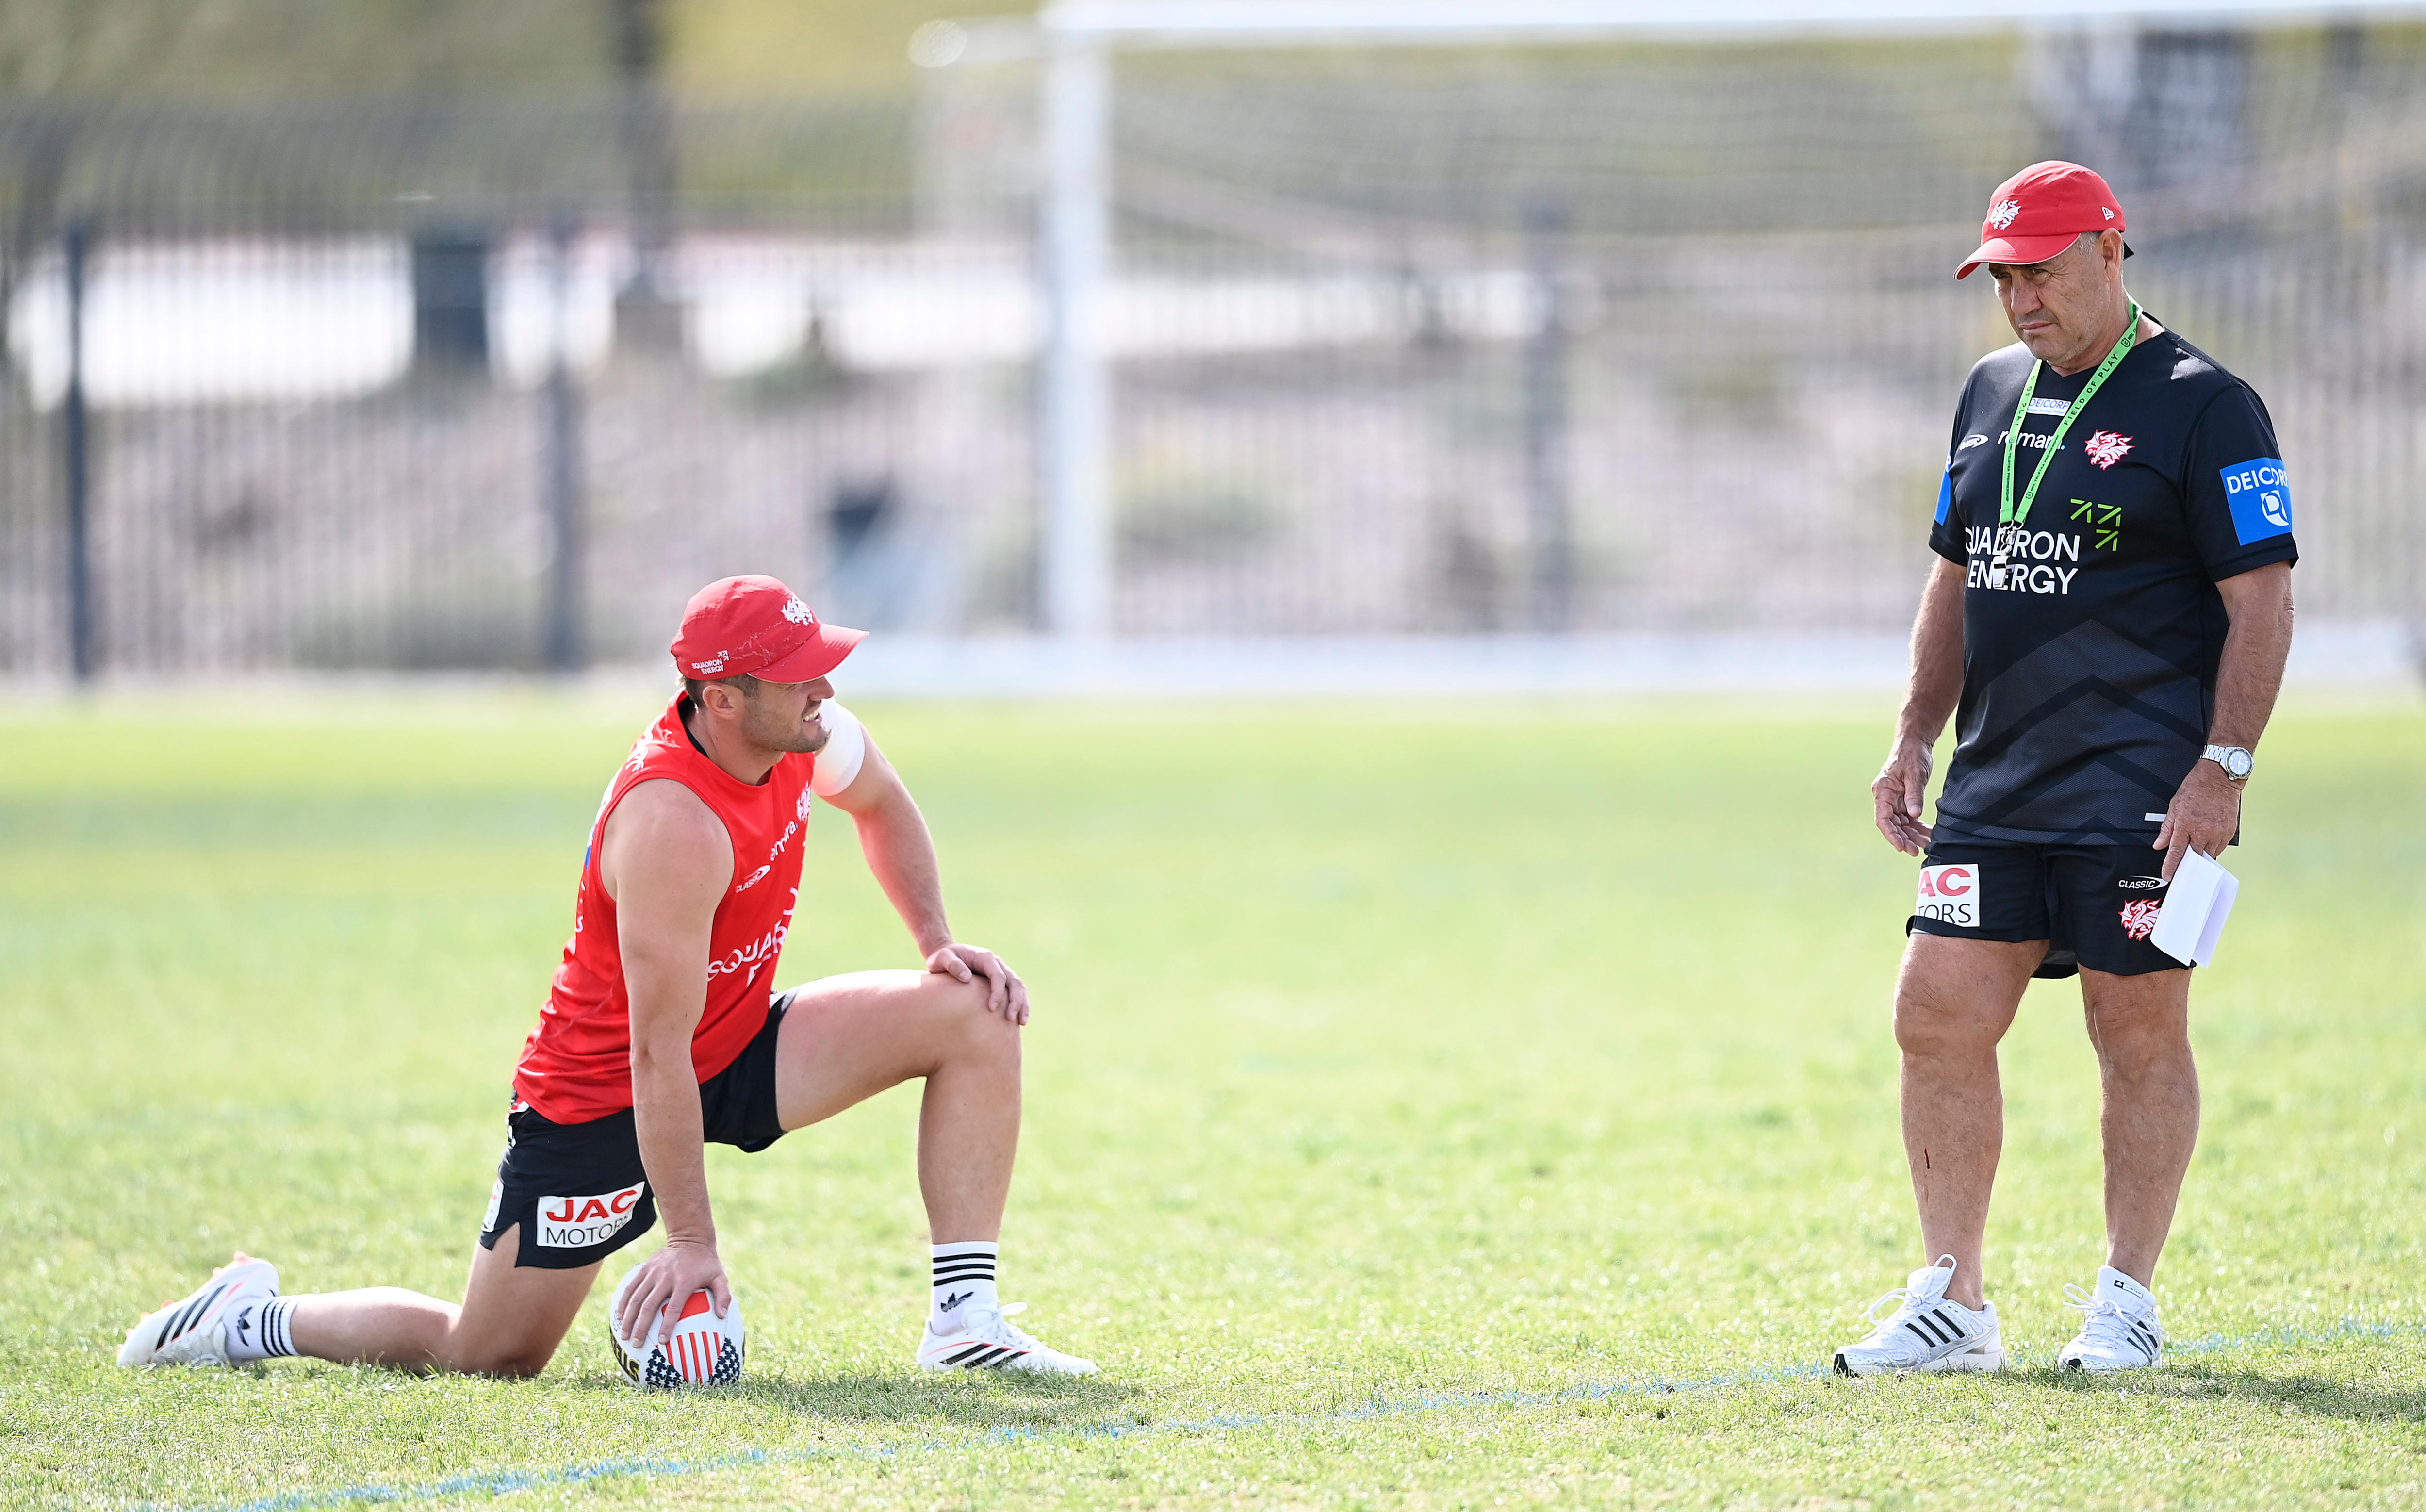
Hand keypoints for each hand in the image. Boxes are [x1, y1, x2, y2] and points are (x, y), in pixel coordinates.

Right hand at [614, 1238, 730, 1348]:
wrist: (690, 1239)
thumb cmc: (706, 1263)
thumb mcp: (720, 1277)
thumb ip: (723, 1296)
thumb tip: (723, 1317)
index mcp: (685, 1282)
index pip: (674, 1308)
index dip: (667, 1325)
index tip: (662, 1341)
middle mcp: (666, 1277)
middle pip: (649, 1305)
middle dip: (641, 1326)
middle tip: (636, 1343)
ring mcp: (653, 1272)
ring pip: (636, 1297)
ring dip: (629, 1317)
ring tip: (625, 1335)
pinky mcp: (645, 1268)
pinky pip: (631, 1287)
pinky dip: (623, 1302)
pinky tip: (619, 1316)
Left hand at [925, 942, 1028, 1024]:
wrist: (945, 955)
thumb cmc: (942, 957)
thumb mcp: (942, 958)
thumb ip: (952, 965)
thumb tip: (967, 978)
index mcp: (985, 957)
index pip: (998, 975)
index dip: (998, 992)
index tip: (991, 1008)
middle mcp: (996, 963)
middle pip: (1014, 981)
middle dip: (1015, 1000)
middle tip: (1010, 1018)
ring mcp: (1000, 971)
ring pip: (1018, 987)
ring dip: (1022, 1004)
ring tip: (1021, 1023)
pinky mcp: (999, 980)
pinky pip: (1014, 991)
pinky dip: (1020, 1004)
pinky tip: (1018, 1020)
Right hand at [1872, 737, 1935, 855]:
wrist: (1916, 743)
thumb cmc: (1912, 755)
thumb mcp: (1915, 774)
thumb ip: (1914, 795)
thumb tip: (1914, 815)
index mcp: (1882, 791)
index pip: (1883, 818)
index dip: (1890, 834)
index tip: (1900, 847)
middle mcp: (1886, 798)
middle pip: (1892, 824)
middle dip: (1903, 838)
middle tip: (1915, 851)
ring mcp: (1895, 800)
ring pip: (1901, 823)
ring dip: (1912, 835)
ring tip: (1926, 845)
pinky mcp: (1905, 799)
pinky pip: (1910, 818)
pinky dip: (1918, 826)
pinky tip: (1928, 834)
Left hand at [2154, 760, 2241, 882]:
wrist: (2219, 778)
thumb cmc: (2195, 789)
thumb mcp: (2174, 806)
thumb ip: (2167, 829)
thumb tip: (2159, 845)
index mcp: (2186, 825)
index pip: (2177, 852)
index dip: (2171, 866)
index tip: (2168, 876)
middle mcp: (2203, 831)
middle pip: (2195, 857)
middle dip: (2189, 866)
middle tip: (2184, 870)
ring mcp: (2218, 832)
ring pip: (2209, 855)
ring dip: (2202, 858)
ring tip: (2196, 854)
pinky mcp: (2230, 831)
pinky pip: (2220, 848)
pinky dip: (2213, 849)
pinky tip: (2208, 844)